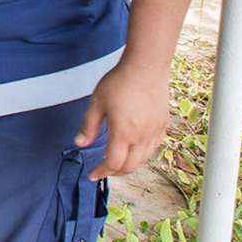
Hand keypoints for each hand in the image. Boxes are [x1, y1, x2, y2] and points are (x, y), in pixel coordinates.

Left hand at [74, 56, 170, 179]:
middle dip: (114, 172)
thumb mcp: (97, 102)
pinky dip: (142, 155)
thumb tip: (80, 143)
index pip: (113, 163)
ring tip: (116, 161)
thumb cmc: (121, 81)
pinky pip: (153, 148)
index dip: (101, 172)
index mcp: (123, 132)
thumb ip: (88, 125)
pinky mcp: (162, 126)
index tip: (93, 174)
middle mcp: (141, 136)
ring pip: (143, 160)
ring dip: (129, 165)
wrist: (146, 67)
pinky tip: (133, 149)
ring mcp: (154, 132)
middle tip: (102, 169)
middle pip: (129, 166)